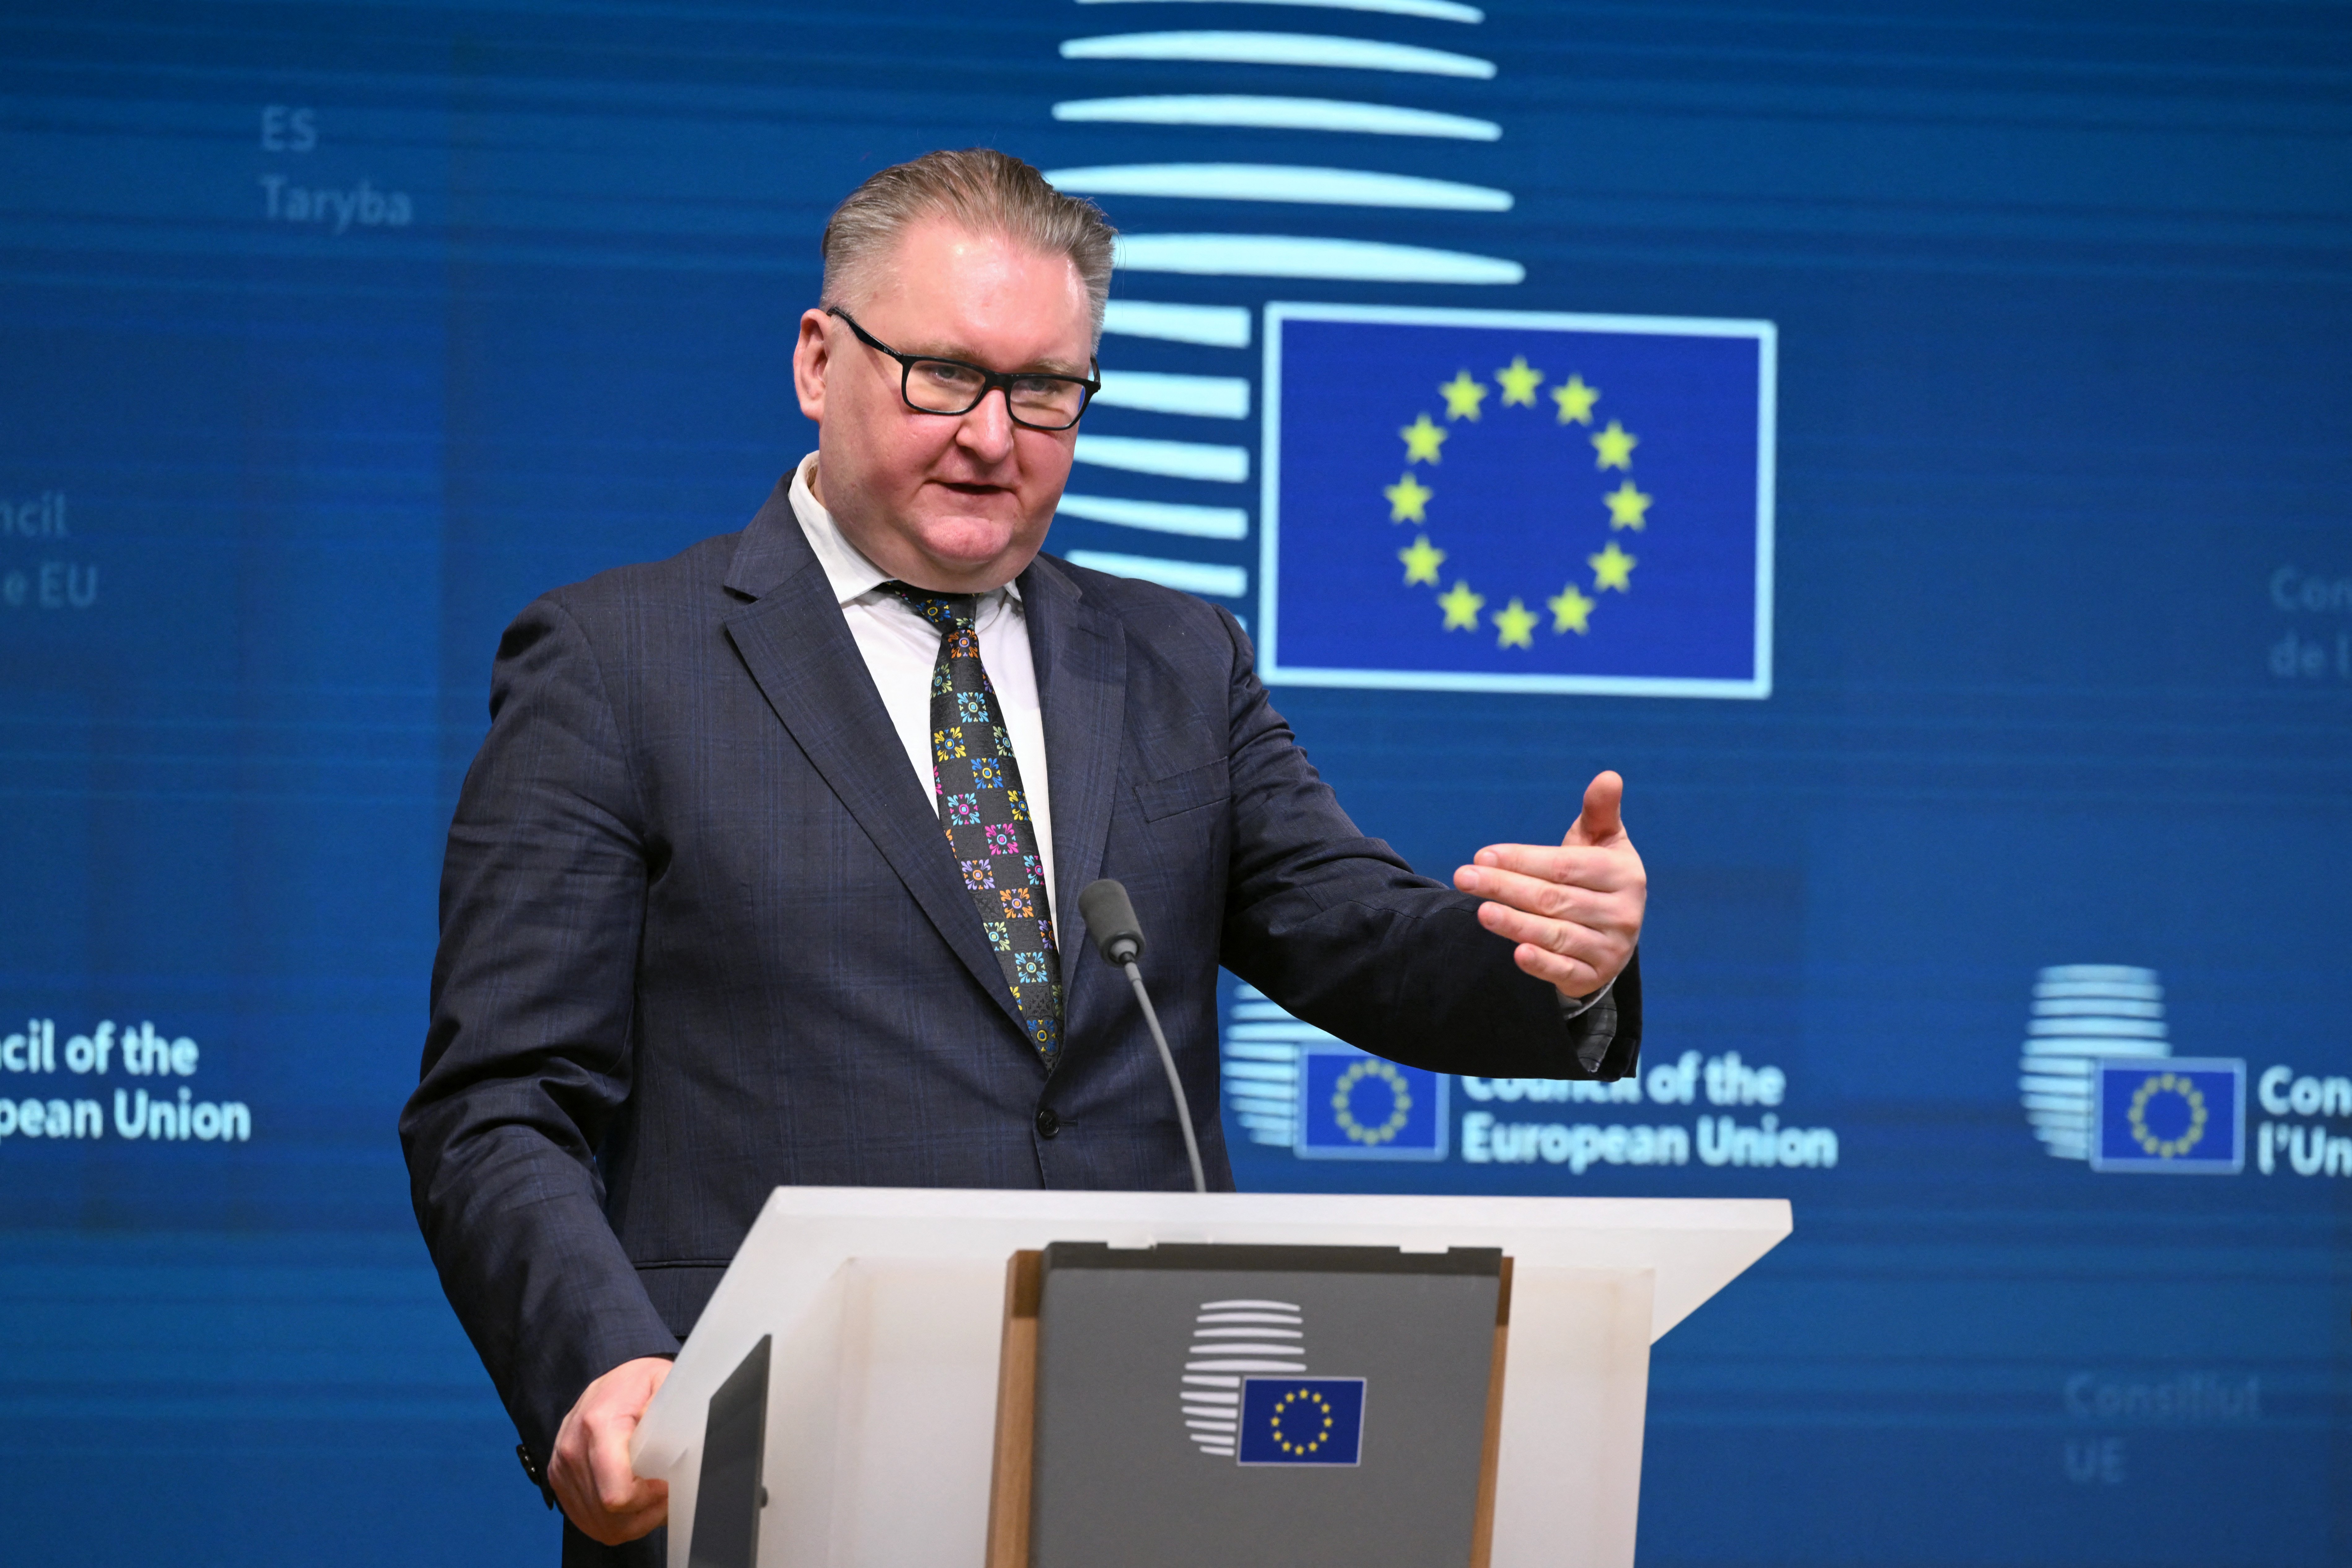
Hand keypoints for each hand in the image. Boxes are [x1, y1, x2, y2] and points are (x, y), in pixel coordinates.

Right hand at [549, 1356, 672, 1544]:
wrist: (610, 1385)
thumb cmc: (640, 1385)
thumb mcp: (663, 1383)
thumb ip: (669, 1409)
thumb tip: (671, 1438)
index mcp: (598, 1424)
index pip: (617, 1493)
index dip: (650, 1498)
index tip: (668, 1483)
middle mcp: (572, 1449)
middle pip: (611, 1514)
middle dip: (645, 1511)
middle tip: (666, 1492)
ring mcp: (562, 1468)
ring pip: (601, 1524)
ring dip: (632, 1520)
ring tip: (653, 1496)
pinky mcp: (559, 1480)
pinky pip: (588, 1521)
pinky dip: (614, 1521)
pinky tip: (633, 1502)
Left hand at [1453, 770, 1646, 999]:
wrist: (1611, 933)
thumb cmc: (1595, 877)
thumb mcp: (1601, 842)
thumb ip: (1599, 812)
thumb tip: (1608, 776)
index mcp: (1624, 874)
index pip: (1564, 866)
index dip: (1522, 860)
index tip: (1482, 855)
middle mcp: (1623, 913)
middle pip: (1553, 899)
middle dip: (1505, 887)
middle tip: (1463, 878)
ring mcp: (1611, 948)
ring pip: (1556, 934)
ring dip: (1515, 924)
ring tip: (1481, 912)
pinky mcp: (1595, 977)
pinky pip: (1565, 971)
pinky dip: (1541, 964)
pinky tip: (1517, 954)